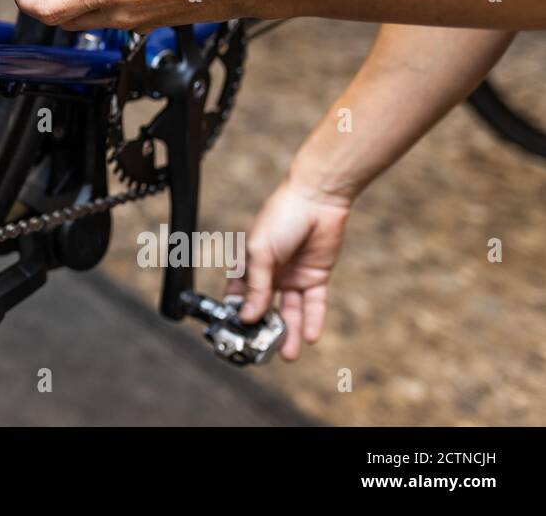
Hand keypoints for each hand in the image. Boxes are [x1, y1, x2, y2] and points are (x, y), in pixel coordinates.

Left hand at [11, 0, 242, 31]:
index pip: (49, 10)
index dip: (26, 2)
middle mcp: (117, 13)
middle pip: (64, 21)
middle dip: (46, 3)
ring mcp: (134, 23)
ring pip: (89, 22)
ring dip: (72, 5)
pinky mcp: (150, 23)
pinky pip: (113, 20)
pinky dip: (99, 5)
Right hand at [227, 177, 352, 360]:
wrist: (317, 200)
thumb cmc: (280, 216)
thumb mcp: (260, 252)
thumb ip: (256, 286)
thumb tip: (248, 315)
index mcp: (247, 265)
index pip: (239, 298)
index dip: (238, 316)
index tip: (238, 336)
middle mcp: (269, 274)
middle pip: (265, 309)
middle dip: (265, 331)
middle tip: (265, 351)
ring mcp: (292, 277)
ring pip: (289, 311)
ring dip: (290, 333)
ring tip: (288, 354)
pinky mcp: (315, 277)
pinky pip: (313, 304)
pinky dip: (312, 320)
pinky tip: (310, 336)